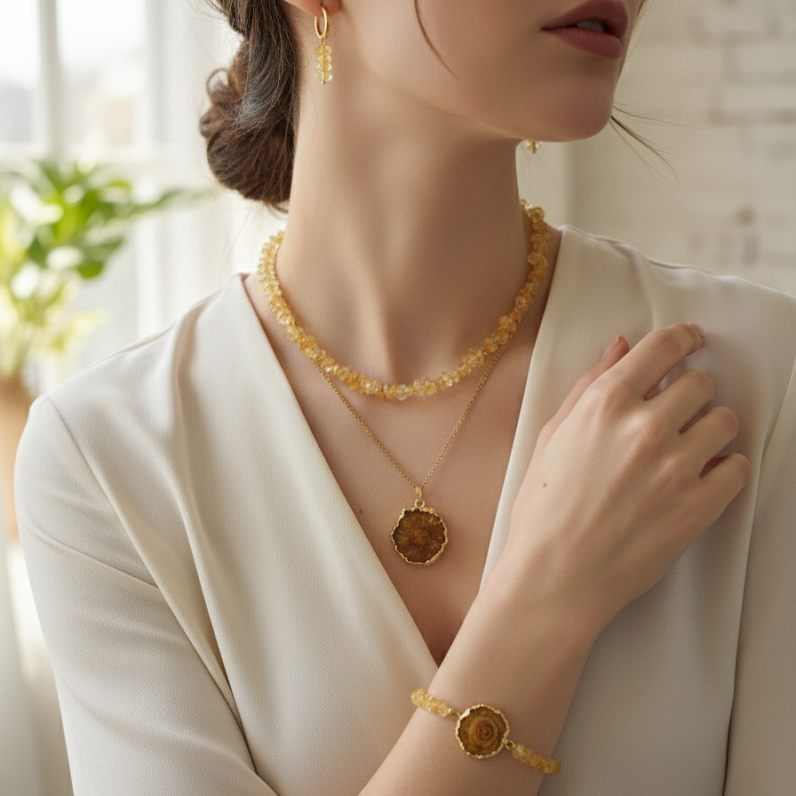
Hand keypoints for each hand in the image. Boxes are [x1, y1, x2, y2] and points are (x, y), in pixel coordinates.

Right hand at [504, 324, 751, 636]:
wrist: (555, 576)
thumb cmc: (544, 509)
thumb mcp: (552, 436)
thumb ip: (587, 386)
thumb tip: (619, 348)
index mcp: (604, 404)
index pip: (663, 348)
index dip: (683, 338)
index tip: (691, 340)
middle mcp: (643, 427)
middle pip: (700, 383)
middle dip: (691, 392)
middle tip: (678, 410)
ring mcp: (675, 468)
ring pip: (725, 420)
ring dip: (710, 427)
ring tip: (689, 446)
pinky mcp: (699, 507)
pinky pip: (738, 467)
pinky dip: (725, 468)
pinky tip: (700, 476)